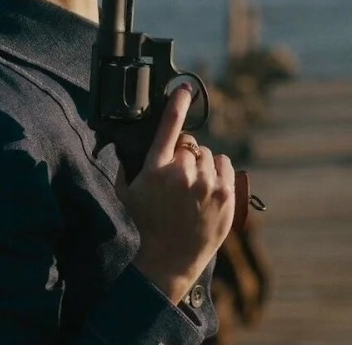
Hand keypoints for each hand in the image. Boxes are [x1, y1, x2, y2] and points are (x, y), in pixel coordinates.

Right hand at [117, 84, 235, 303]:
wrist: (165, 263)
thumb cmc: (142, 228)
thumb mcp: (125, 194)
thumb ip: (128, 166)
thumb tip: (132, 145)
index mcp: (156, 170)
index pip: (169, 127)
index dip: (177, 103)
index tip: (184, 88)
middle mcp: (184, 174)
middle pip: (190, 145)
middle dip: (183, 157)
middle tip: (177, 182)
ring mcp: (208, 185)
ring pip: (207, 156)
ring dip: (200, 166)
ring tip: (191, 190)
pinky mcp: (227, 197)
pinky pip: (224, 166)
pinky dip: (217, 172)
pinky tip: (207, 188)